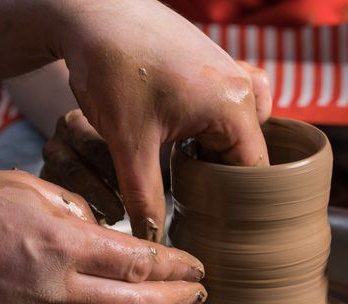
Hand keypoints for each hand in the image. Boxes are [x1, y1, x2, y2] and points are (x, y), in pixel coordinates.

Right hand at [0, 170, 205, 303]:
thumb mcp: (29, 189)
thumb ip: (76, 210)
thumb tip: (102, 229)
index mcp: (62, 244)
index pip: (137, 262)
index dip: (174, 267)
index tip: (196, 266)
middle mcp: (56, 286)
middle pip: (134, 303)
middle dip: (174, 299)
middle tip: (200, 293)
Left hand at [54, 1, 271, 239]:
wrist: (94, 14)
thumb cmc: (113, 69)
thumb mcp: (128, 142)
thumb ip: (143, 194)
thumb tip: (152, 237)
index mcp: (233, 107)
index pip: (253, 171)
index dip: (236, 200)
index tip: (215, 217)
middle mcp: (242, 87)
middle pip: (251, 150)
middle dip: (226, 175)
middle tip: (195, 195)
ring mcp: (232, 70)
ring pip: (245, 126)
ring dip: (224, 148)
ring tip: (192, 162)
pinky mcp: (216, 63)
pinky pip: (239, 99)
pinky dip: (227, 119)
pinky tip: (201, 127)